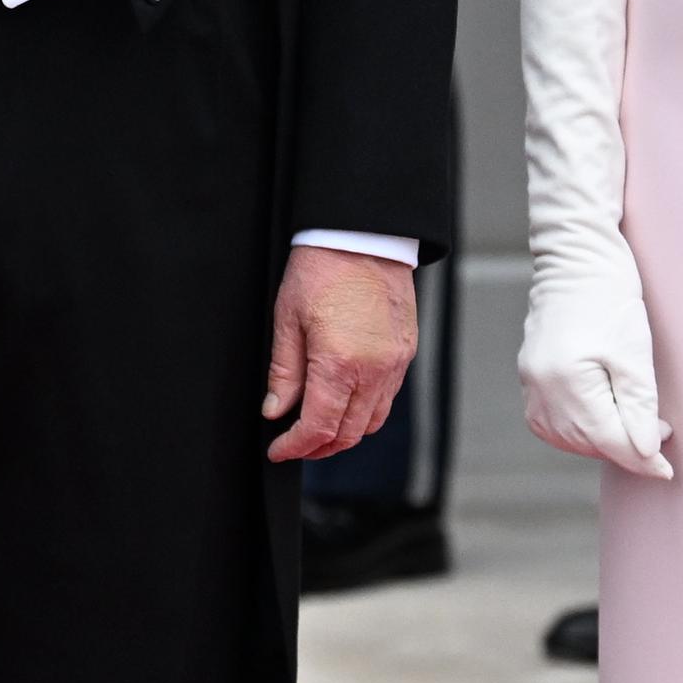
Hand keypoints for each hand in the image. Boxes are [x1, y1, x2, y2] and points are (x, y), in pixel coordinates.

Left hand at [262, 246, 416, 463]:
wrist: (362, 234)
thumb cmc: (322, 268)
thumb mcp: (288, 318)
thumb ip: (284, 372)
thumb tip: (276, 410)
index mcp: (339, 364)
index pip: (319, 428)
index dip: (296, 447)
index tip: (279, 449)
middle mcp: (374, 370)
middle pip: (349, 433)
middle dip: (319, 447)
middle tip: (296, 443)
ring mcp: (395, 362)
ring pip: (372, 421)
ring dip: (345, 432)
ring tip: (320, 425)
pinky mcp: (406, 351)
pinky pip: (388, 397)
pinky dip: (366, 409)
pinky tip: (346, 398)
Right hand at [519, 241, 673, 481]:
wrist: (577, 253)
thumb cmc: (609, 293)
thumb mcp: (634, 351)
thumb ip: (638, 407)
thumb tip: (647, 453)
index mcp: (566, 381)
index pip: (609, 441)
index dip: (642, 459)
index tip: (667, 469)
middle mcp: (541, 387)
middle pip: (587, 443)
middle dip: (625, 448)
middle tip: (659, 435)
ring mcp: (530, 381)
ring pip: (568, 437)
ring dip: (602, 441)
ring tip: (634, 425)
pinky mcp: (530, 374)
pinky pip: (551, 422)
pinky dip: (578, 428)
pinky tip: (602, 417)